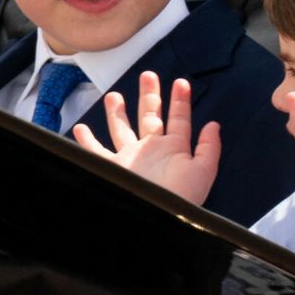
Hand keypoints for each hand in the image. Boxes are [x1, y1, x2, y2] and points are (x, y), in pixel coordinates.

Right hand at [73, 71, 220, 204]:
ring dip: (118, 112)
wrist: (156, 219)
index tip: (182, 83)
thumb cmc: (181, 199)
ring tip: (114, 95)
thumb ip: (209, 147)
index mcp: (174, 149)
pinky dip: (86, 141)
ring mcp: (130, 159)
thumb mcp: (203, 171)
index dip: (181, 101)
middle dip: (149, 96)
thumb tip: (213, 125)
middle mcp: (151, 151)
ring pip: (122, 129)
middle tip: (148, 76)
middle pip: (149, 116)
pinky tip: (80, 130)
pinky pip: (96, 152)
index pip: (179, 119)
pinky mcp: (113, 168)